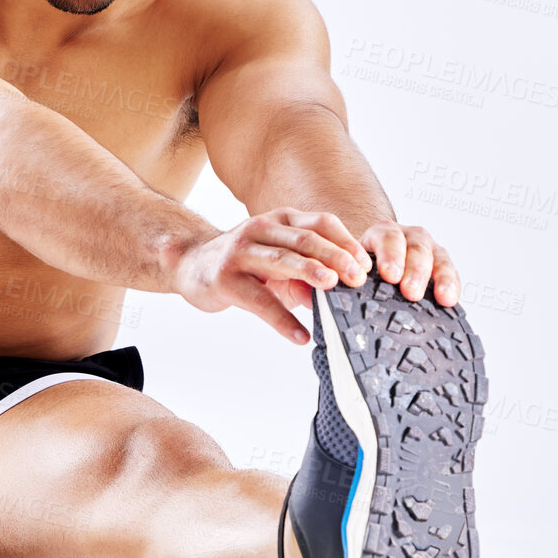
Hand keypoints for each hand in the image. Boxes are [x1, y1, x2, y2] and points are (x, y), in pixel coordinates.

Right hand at [168, 208, 374, 344]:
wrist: (191, 264)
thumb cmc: (243, 263)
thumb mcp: (278, 262)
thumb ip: (306, 275)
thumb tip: (335, 297)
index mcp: (281, 221)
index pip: (321, 223)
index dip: (346, 242)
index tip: (367, 265)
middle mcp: (261, 229)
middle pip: (305, 239)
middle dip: (335, 256)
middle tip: (358, 277)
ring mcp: (241, 251)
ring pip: (281, 259)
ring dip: (309, 272)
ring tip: (332, 287)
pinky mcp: (225, 278)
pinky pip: (258, 300)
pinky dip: (281, 319)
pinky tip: (299, 335)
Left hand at [358, 220, 460, 305]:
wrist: (377, 271)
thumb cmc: (363, 271)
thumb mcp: (354, 269)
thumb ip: (350, 276)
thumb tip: (340, 296)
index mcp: (382, 233)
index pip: (387, 237)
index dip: (390, 255)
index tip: (389, 275)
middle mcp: (408, 236)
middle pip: (416, 248)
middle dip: (415, 270)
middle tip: (410, 291)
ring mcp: (429, 249)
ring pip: (438, 258)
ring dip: (440, 278)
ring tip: (441, 297)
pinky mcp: (443, 265)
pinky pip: (452, 273)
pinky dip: (453, 286)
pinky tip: (452, 301)